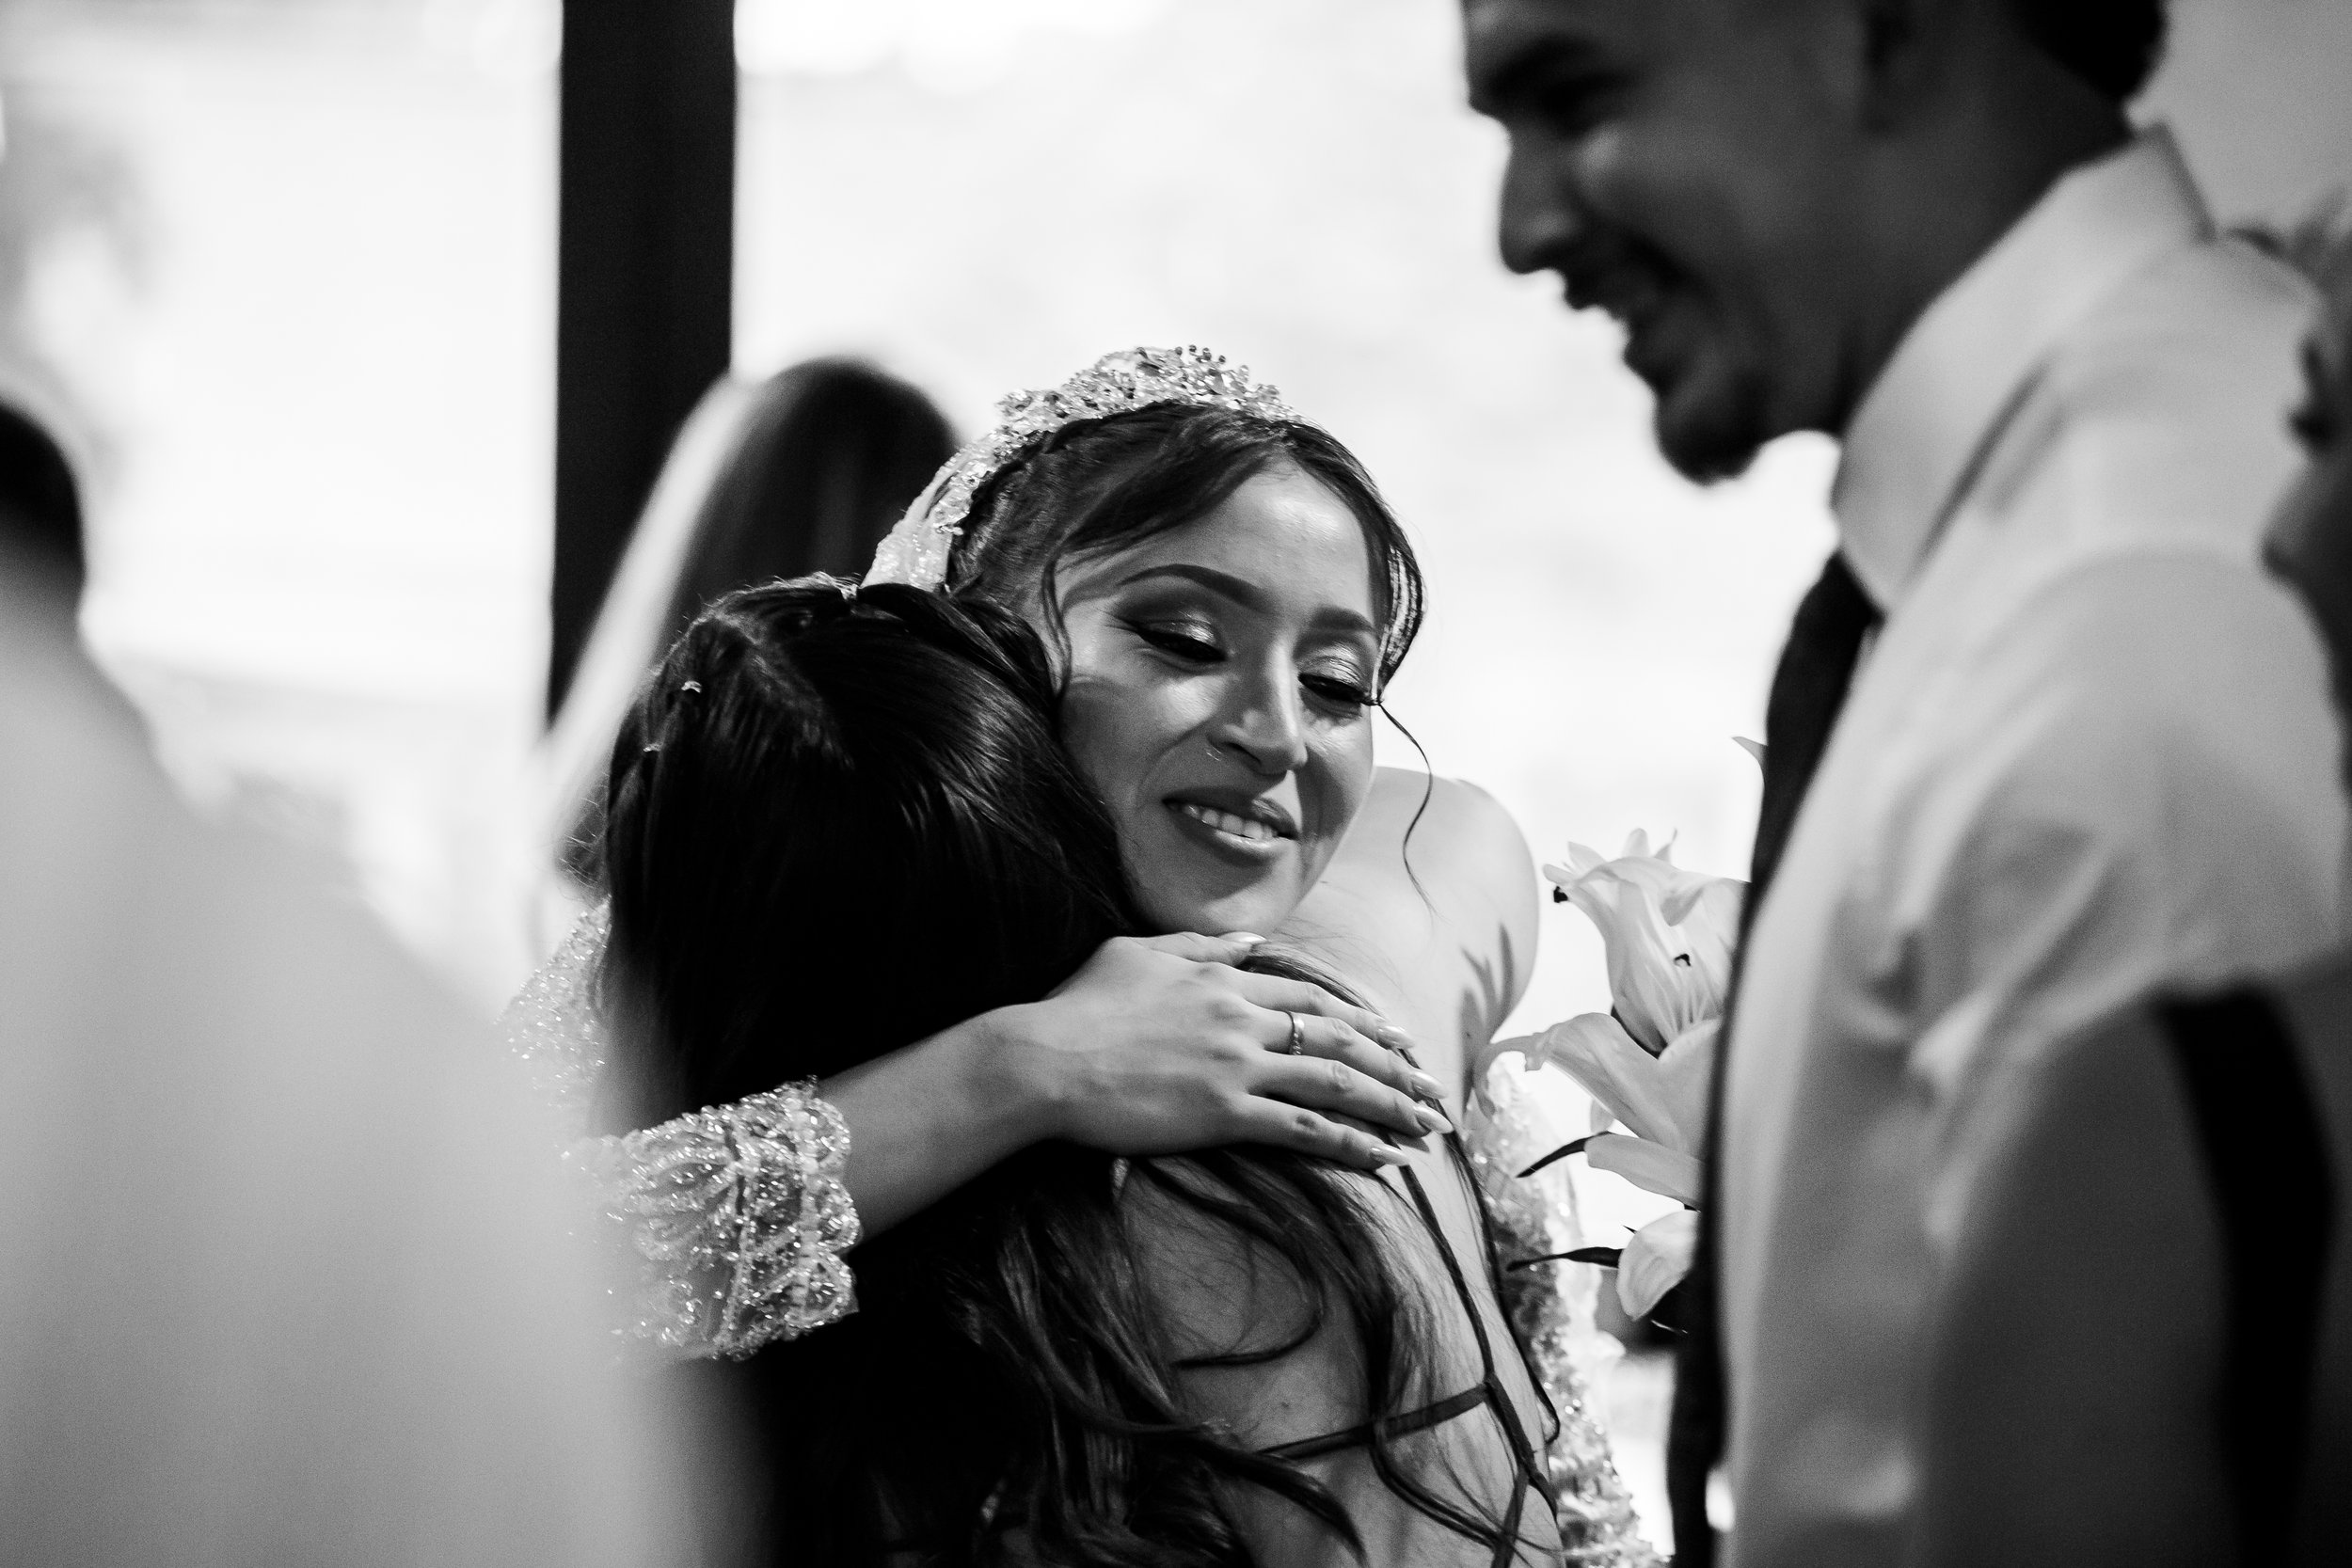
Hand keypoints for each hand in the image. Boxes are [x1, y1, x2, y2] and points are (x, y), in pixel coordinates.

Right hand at [993, 933, 1453, 1171]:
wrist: (1042, 1059)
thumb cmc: (1077, 1008)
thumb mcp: (1137, 953)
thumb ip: (1202, 948)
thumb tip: (1255, 943)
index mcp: (1224, 981)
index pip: (1311, 997)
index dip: (1361, 1019)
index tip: (1396, 1038)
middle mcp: (1242, 1019)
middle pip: (1339, 1036)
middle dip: (1394, 1064)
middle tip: (1432, 1088)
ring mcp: (1237, 1066)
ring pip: (1334, 1080)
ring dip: (1389, 1104)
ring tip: (1426, 1127)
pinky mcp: (1224, 1114)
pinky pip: (1305, 1128)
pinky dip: (1352, 1143)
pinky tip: (1384, 1158)